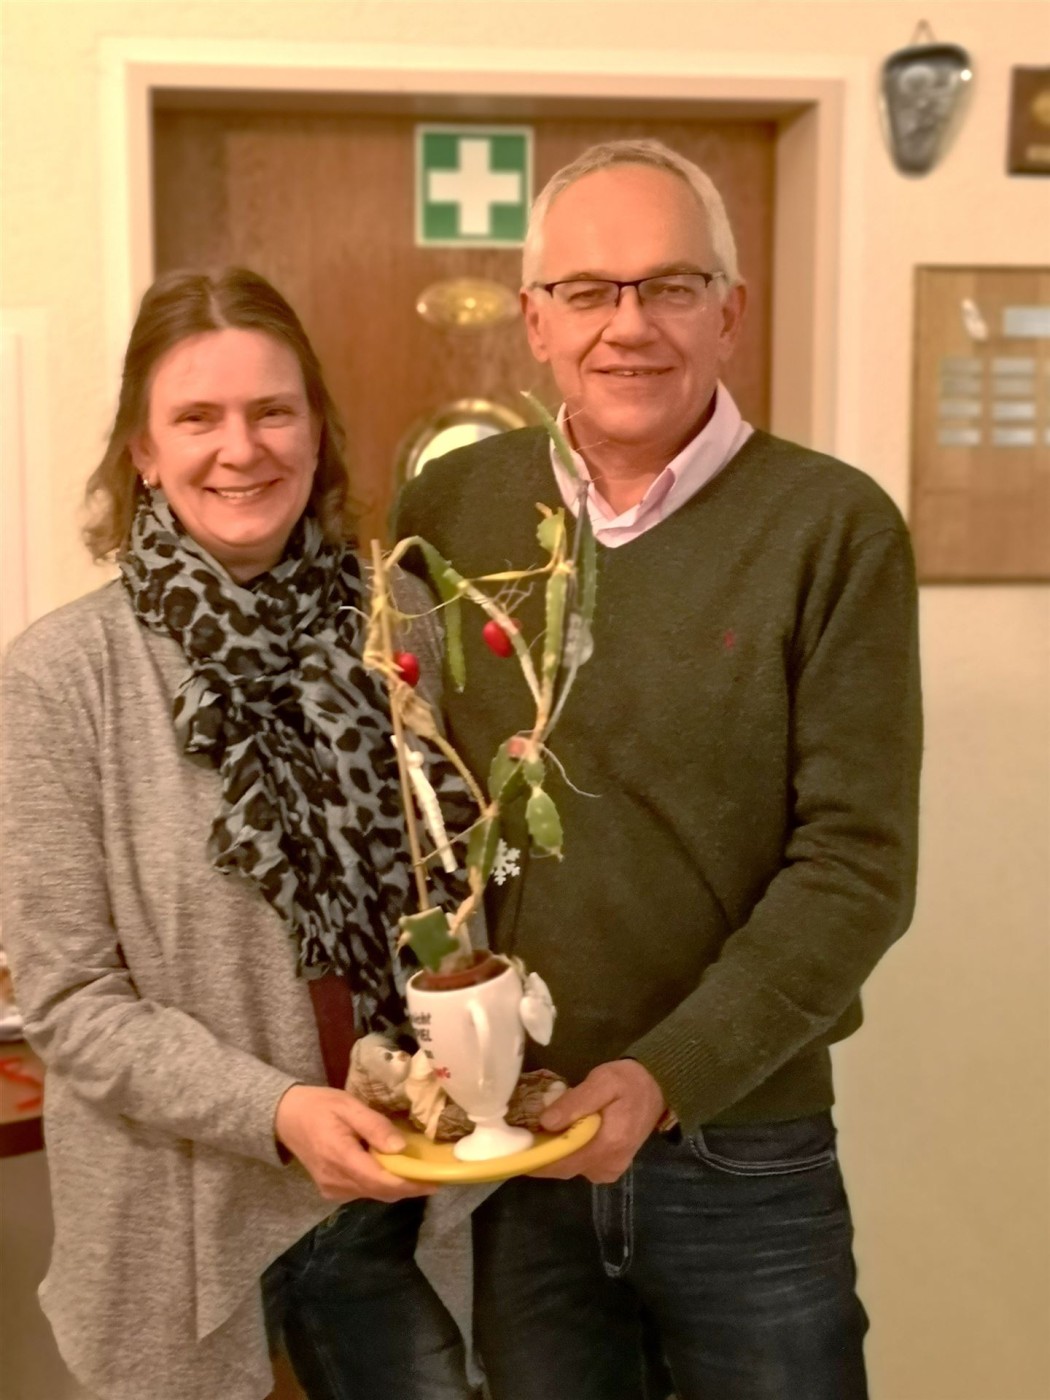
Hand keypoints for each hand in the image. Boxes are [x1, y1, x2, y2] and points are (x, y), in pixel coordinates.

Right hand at [274, 1084, 436, 1201]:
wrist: (285, 1117)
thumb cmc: (320, 1106)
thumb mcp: (349, 1106)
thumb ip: (375, 1127)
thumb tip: (401, 1148)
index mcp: (340, 1157)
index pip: (382, 1181)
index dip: (411, 1184)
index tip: (435, 1181)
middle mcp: (336, 1181)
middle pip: (380, 1192)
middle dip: (408, 1186)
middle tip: (432, 1174)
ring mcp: (332, 1189)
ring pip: (373, 1194)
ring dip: (395, 1185)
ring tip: (415, 1169)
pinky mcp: (330, 1190)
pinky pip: (362, 1192)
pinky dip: (379, 1183)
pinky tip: (389, 1168)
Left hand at [531, 1059, 666, 1183]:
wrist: (658, 1089)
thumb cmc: (628, 1082)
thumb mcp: (603, 1081)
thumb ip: (576, 1102)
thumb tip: (545, 1122)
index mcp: (608, 1145)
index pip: (564, 1161)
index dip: (537, 1159)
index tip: (514, 1152)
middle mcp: (608, 1166)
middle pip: (564, 1169)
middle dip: (541, 1157)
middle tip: (519, 1140)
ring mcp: (610, 1170)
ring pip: (570, 1169)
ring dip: (552, 1155)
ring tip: (534, 1136)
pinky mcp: (610, 1169)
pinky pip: (580, 1166)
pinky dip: (566, 1155)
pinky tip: (557, 1138)